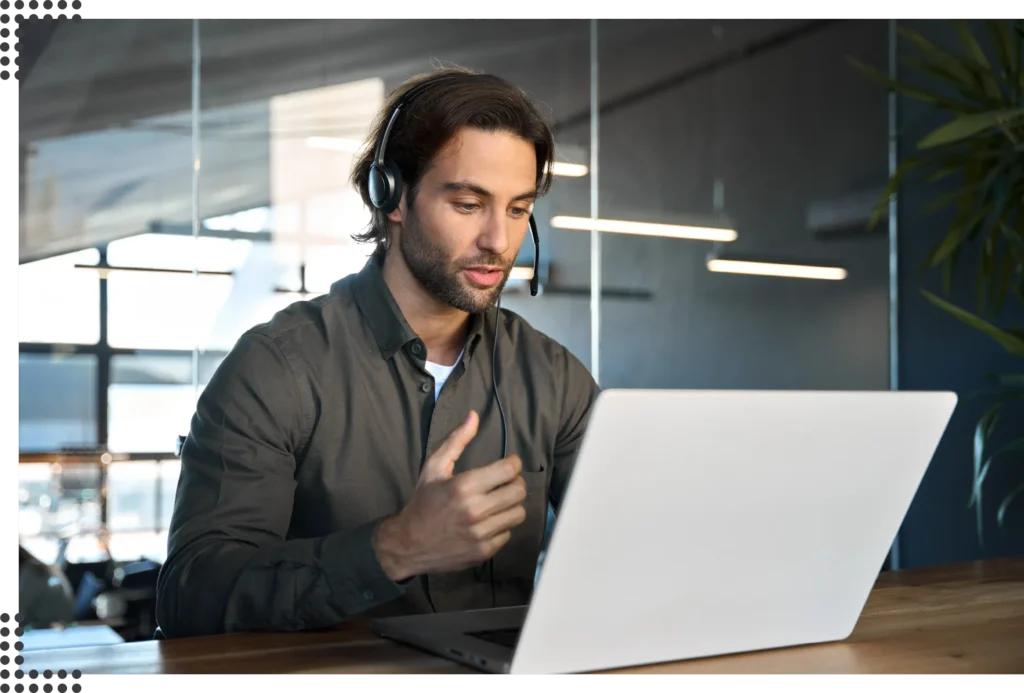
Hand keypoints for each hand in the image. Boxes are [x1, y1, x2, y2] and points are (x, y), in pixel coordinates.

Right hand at [374, 411, 526, 581]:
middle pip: (518, 491)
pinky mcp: (483, 551)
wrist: (408, 543)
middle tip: (505, 483)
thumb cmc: (423, 502)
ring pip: (518, 513)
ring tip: (498, 502)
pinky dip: (502, 526)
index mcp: (464, 485)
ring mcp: (481, 533)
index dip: (513, 464)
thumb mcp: (434, 467)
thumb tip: (474, 416)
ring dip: (511, 505)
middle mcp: (475, 510)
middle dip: (514, 483)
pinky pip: (508, 533)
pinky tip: (488, 522)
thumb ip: (457, 440)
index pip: (509, 470)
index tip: (508, 464)